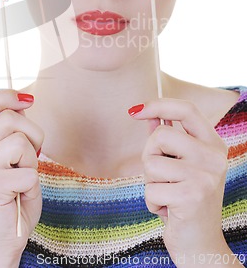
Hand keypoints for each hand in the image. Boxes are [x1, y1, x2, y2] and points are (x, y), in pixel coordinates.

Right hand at [0, 90, 43, 266]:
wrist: (0, 242)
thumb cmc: (12, 199)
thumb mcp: (12, 159)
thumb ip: (13, 133)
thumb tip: (24, 101)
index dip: (5, 95)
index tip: (27, 101)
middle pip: (10, 118)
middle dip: (34, 134)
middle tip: (32, 158)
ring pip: (21, 141)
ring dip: (32, 161)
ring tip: (22, 178)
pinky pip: (29, 171)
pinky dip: (33, 184)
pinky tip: (19, 196)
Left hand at [129, 99, 237, 265]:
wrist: (201, 245)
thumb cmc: (185, 200)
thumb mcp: (179, 165)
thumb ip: (166, 139)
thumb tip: (147, 113)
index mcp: (213, 144)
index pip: (187, 110)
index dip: (158, 105)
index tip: (134, 110)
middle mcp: (214, 157)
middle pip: (161, 135)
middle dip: (150, 155)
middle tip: (162, 177)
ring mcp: (205, 176)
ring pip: (152, 163)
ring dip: (151, 182)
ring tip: (168, 195)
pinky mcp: (192, 196)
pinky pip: (151, 189)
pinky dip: (152, 202)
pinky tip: (168, 210)